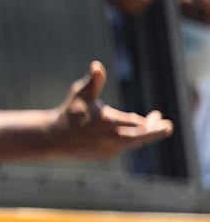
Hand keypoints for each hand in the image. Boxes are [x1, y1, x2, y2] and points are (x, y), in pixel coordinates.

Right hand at [50, 61, 172, 158]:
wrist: (55, 137)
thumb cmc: (70, 111)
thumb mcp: (81, 93)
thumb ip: (93, 81)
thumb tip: (97, 65)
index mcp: (108, 122)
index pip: (137, 123)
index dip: (150, 122)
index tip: (160, 117)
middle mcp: (112, 139)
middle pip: (141, 137)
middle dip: (156, 131)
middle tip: (167, 125)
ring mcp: (109, 150)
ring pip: (133, 143)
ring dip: (144, 134)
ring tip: (152, 123)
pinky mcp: (105, 156)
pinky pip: (123, 147)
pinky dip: (131, 139)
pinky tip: (133, 131)